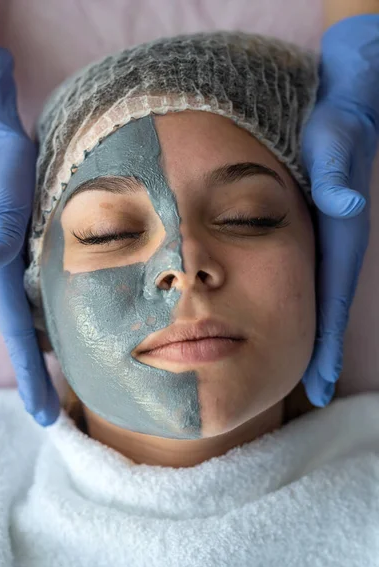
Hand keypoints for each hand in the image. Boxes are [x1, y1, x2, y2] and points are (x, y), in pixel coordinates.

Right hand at [0, 46, 59, 424]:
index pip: (17, 335)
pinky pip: (32, 297)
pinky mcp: (20, 252)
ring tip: (59, 378)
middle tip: (52, 408)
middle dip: (36, 372)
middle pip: (21, 337)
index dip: (32, 376)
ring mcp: (9, 266)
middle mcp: (1, 276)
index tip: (44, 415)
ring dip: (42, 349)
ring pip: (28, 320)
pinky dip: (45, 318)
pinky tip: (61, 328)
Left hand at [301, 15, 378, 406]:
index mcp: (341, 236)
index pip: (331, 301)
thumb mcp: (335, 141)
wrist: (347, 105)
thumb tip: (347, 203)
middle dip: (321, 352)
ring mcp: (329, 240)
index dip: (326, 345)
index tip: (318, 387)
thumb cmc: (337, 124)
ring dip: (313, 333)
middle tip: (311, 393)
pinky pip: (311, 277)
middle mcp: (338, 244)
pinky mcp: (318, 230)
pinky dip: (303, 304)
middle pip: (326, 309)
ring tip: (304, 370)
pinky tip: (287, 317)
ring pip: (319, 297)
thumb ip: (337, 172)